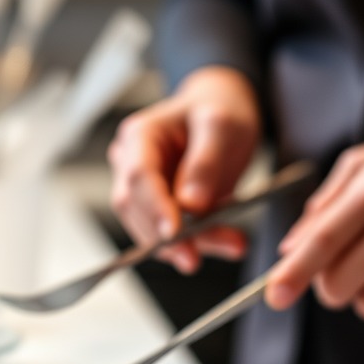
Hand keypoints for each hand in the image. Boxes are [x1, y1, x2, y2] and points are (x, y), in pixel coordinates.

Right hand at [108, 66, 261, 272]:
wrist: (224, 110)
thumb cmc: (219, 108)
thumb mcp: (222, 125)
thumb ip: (205, 162)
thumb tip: (190, 205)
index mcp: (140, 135)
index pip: (138, 177)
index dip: (153, 208)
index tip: (174, 233)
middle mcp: (130, 163)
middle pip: (138, 209)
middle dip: (171, 237)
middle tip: (202, 255)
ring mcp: (141, 188)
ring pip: (151, 229)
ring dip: (190, 244)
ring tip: (233, 243)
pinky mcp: (158, 208)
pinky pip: (171, 234)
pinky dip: (199, 242)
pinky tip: (228, 240)